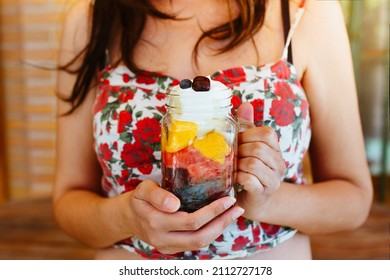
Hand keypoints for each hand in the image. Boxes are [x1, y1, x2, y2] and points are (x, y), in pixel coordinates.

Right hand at [126, 180, 243, 253]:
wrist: (129, 218)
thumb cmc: (139, 199)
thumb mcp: (143, 189)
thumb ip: (157, 195)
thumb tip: (175, 205)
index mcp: (155, 222)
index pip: (191, 221)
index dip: (212, 212)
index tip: (228, 199)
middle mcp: (162, 239)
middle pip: (199, 237)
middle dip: (222, 222)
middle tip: (237, 207)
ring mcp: (167, 248)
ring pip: (200, 243)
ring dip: (219, 229)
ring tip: (233, 214)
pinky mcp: (172, 250)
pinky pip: (196, 243)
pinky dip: (211, 232)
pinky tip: (220, 220)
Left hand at [235, 103, 285, 219]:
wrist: (249, 200)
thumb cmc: (246, 170)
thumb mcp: (246, 146)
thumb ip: (246, 126)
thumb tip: (246, 104)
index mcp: (275, 150)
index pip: (267, 134)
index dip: (248, 134)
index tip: (237, 142)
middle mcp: (279, 164)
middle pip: (258, 148)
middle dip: (240, 150)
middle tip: (232, 157)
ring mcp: (273, 180)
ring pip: (253, 163)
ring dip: (237, 164)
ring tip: (232, 168)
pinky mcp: (263, 193)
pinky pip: (249, 180)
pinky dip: (238, 177)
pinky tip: (235, 179)